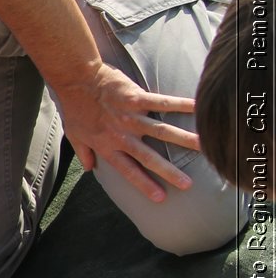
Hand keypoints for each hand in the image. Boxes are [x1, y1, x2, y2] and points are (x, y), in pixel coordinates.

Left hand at [50, 64, 196, 201]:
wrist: (75, 79)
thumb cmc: (74, 107)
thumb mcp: (73, 135)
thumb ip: (84, 153)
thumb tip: (89, 169)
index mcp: (107, 146)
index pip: (128, 171)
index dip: (144, 185)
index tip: (160, 198)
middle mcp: (121, 135)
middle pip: (148, 157)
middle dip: (168, 172)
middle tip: (187, 184)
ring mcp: (130, 117)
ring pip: (161, 132)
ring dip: (183, 140)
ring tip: (204, 147)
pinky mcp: (137, 98)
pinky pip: (163, 103)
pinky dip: (182, 105)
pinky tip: (200, 107)